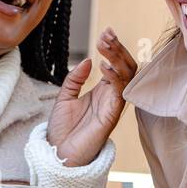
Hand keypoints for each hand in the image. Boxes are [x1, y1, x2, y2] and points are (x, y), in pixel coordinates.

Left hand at [46, 27, 137, 166]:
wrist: (59, 155)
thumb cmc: (63, 130)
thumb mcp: (64, 97)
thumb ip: (75, 79)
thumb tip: (89, 60)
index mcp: (103, 91)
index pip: (117, 64)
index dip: (113, 48)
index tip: (105, 32)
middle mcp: (112, 97)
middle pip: (127, 67)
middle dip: (118, 49)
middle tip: (107, 34)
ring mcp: (113, 106)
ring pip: (128, 77)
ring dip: (118, 58)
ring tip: (105, 44)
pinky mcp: (111, 116)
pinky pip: (120, 93)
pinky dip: (114, 78)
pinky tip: (104, 66)